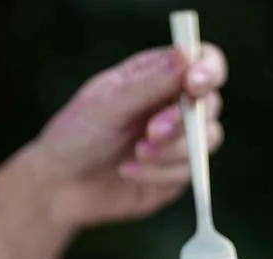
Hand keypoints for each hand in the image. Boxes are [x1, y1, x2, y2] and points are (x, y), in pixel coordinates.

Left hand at [34, 45, 226, 227]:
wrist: (62, 186)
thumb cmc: (78, 135)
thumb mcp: (107, 104)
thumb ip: (148, 85)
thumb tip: (185, 58)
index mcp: (158, 76)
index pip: (202, 62)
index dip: (207, 70)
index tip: (193, 85)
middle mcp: (174, 107)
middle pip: (210, 104)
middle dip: (184, 120)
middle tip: (152, 131)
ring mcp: (179, 143)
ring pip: (206, 141)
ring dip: (173, 150)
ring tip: (137, 154)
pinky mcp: (177, 175)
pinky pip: (190, 173)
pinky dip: (160, 173)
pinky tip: (127, 172)